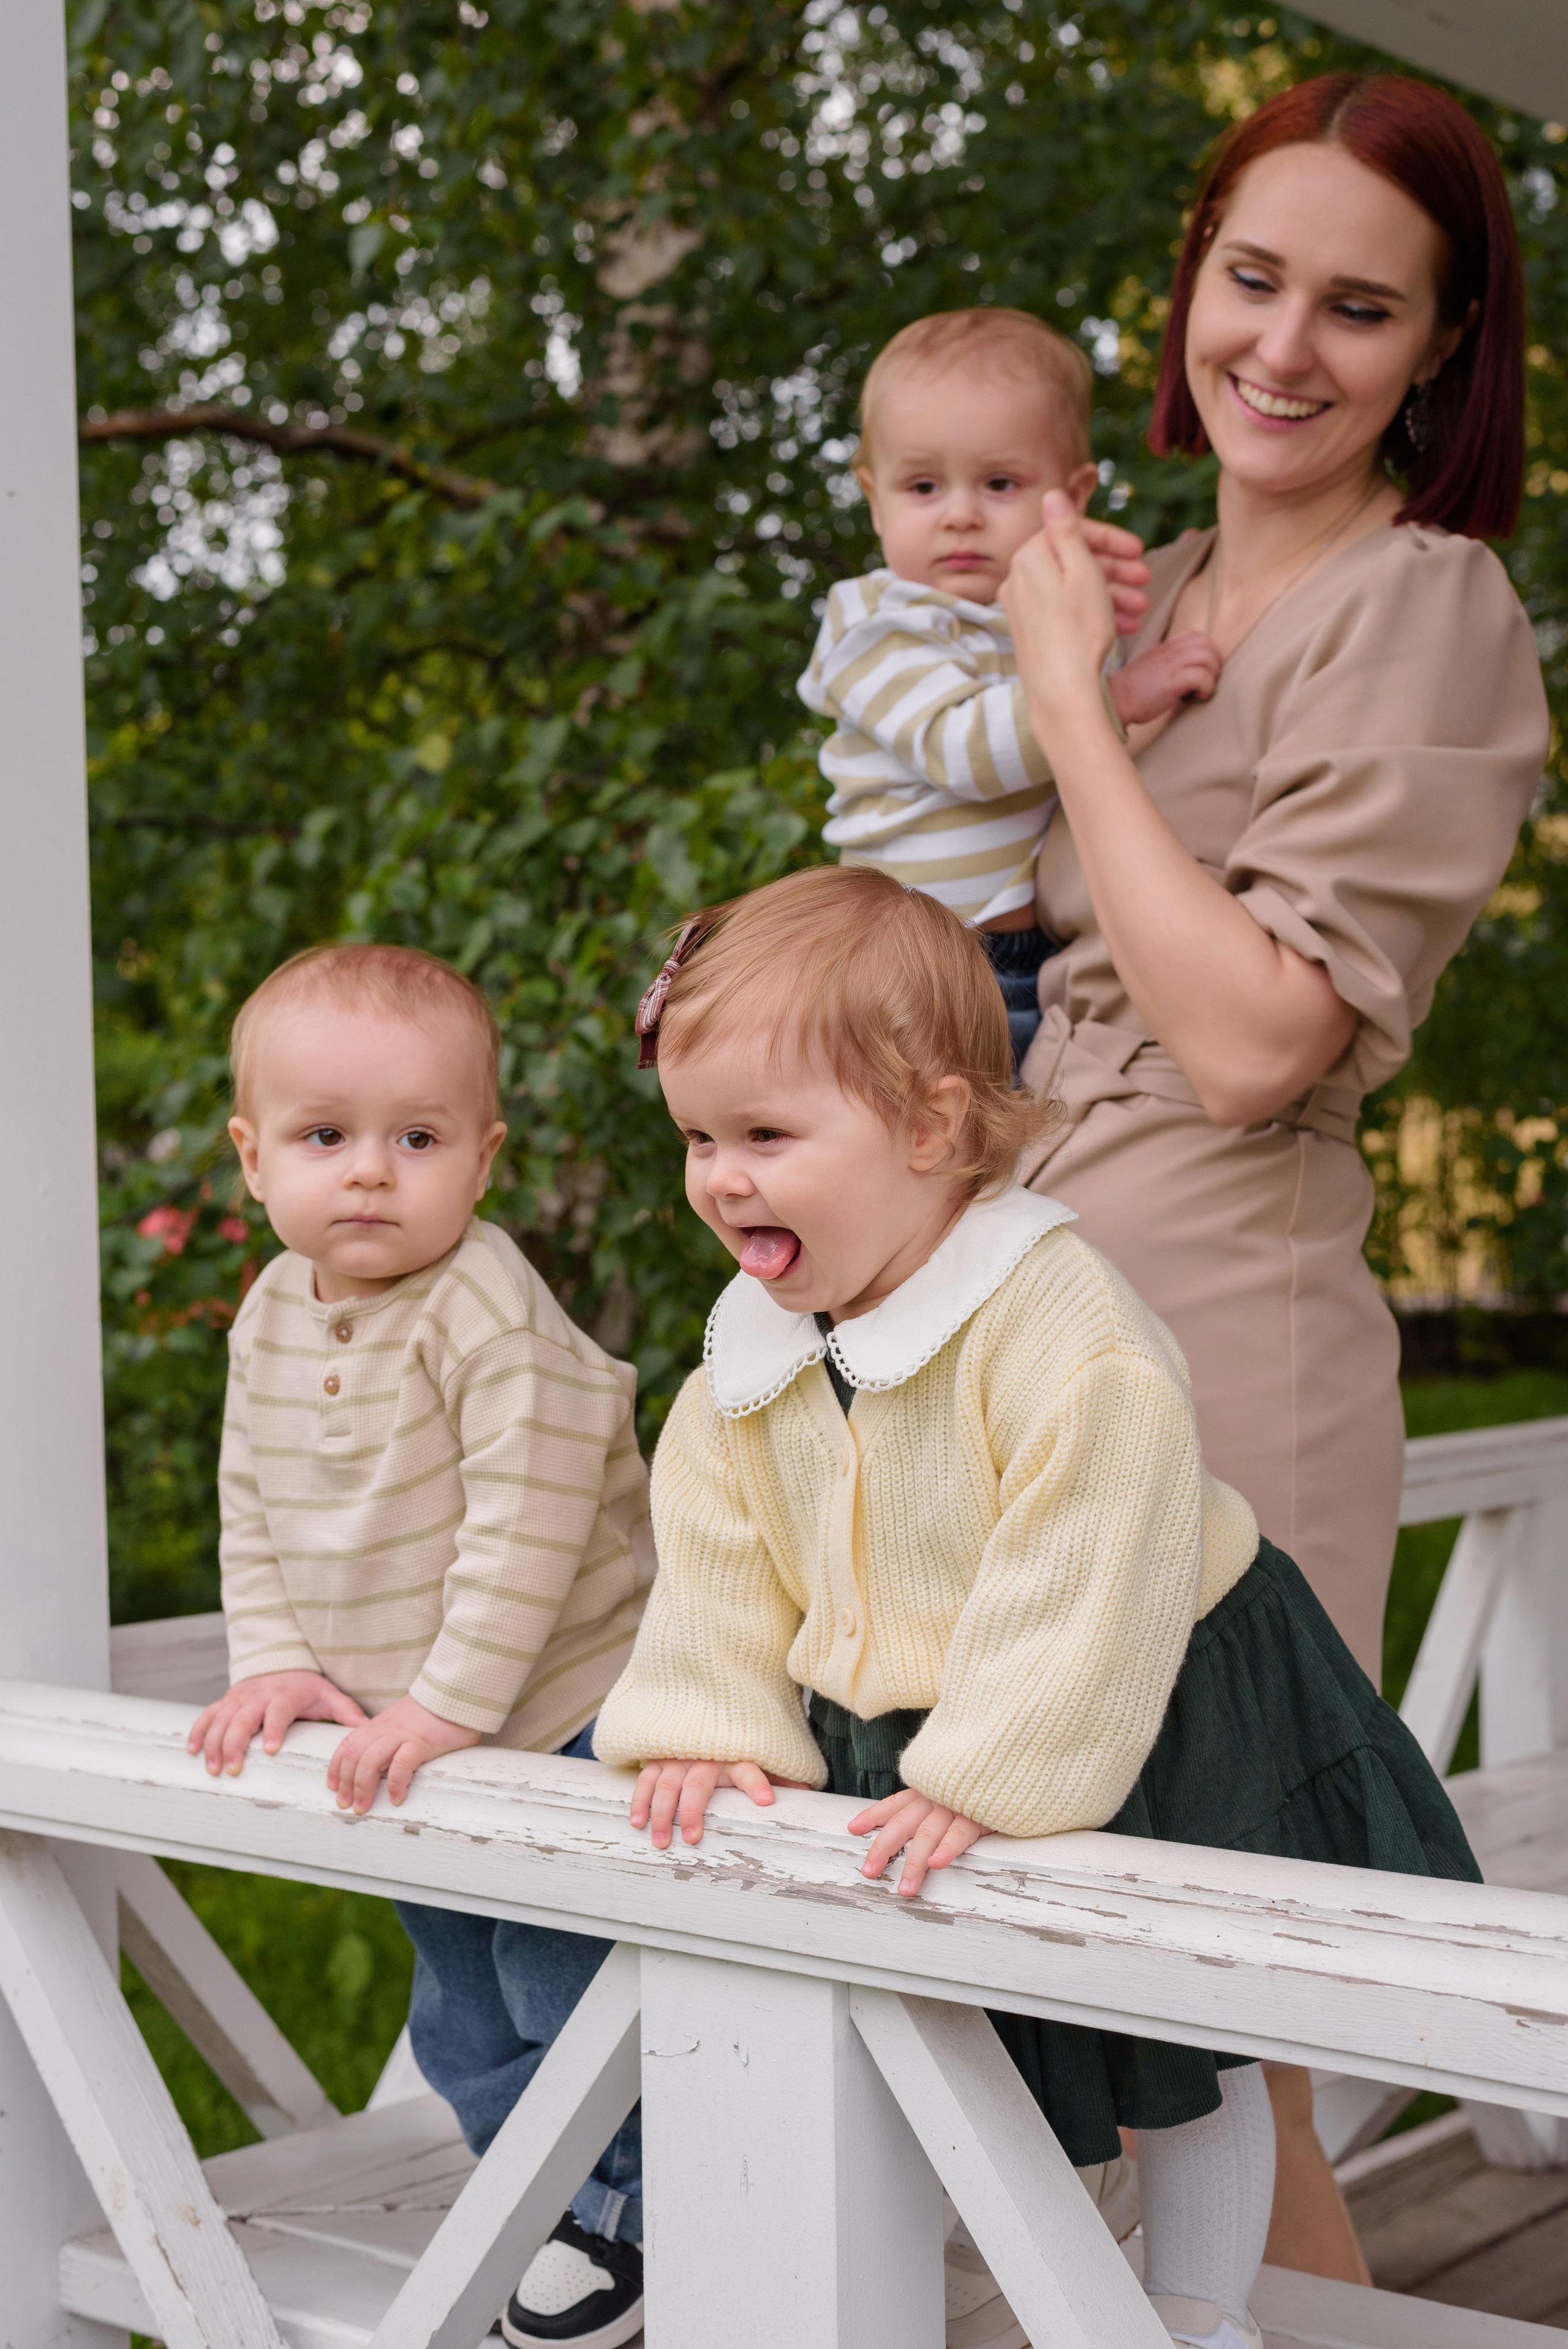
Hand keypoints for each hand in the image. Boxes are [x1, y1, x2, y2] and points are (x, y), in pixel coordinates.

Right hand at [189, 1670, 367, 1778]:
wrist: (280, 1664)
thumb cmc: (305, 1687)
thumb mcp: (327, 1695)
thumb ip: (345, 1712)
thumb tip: (365, 1728)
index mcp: (285, 1696)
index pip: (278, 1712)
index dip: (273, 1729)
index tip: (271, 1749)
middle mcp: (258, 1697)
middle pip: (243, 1720)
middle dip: (236, 1745)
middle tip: (233, 1769)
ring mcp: (238, 1699)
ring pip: (221, 1721)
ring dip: (214, 1744)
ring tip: (213, 1769)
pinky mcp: (225, 1702)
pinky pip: (207, 1716)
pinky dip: (198, 1732)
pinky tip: (192, 1751)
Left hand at [326, 1693, 481, 1812]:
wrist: (456, 1691)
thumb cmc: (435, 1711)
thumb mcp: (403, 1721)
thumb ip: (391, 1736)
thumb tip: (384, 1761)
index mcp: (379, 1724)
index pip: (348, 1744)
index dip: (336, 1767)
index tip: (332, 1787)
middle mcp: (385, 1729)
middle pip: (353, 1756)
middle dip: (345, 1783)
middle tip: (345, 1805)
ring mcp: (402, 1734)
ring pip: (369, 1761)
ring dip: (363, 1788)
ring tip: (363, 1807)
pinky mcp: (421, 1741)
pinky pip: (401, 1765)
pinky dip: (395, 1784)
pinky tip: (397, 1798)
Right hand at [630, 1757, 807, 1849]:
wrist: (703, 1710)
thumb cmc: (736, 1744)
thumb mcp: (761, 1754)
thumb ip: (781, 1774)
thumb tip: (809, 1796)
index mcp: (735, 1755)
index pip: (748, 1768)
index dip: (757, 1783)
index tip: (766, 1800)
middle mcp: (705, 1756)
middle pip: (698, 1785)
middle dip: (694, 1811)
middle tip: (694, 1839)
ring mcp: (679, 1757)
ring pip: (667, 1786)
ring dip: (662, 1814)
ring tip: (662, 1841)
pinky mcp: (658, 1759)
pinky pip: (646, 1780)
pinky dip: (640, 1800)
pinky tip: (637, 1823)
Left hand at [848, 1787, 990, 1898]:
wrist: (1011, 1763)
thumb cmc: (980, 1782)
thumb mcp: (950, 1787)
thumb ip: (930, 1800)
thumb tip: (916, 1824)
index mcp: (926, 1790)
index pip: (894, 1803)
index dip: (873, 1815)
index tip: (852, 1828)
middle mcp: (934, 1796)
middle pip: (902, 1824)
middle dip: (883, 1849)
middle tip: (868, 1873)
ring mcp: (955, 1804)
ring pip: (927, 1835)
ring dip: (914, 1863)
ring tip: (905, 1888)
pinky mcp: (979, 1812)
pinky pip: (960, 1833)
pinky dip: (948, 1849)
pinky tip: (937, 1864)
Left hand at [1000, 491, 1122, 746]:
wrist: (1063, 696)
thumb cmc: (1078, 633)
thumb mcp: (1081, 571)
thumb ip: (1067, 530)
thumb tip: (1052, 494)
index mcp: (1029, 558)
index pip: (1072, 533)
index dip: (1110, 539)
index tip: (1140, 550)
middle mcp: (1018, 581)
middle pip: (1072, 561)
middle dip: (1114, 568)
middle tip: (1146, 578)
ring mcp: (1022, 609)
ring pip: (1073, 589)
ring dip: (1111, 593)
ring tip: (1141, 609)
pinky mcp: (1031, 634)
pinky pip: (1066, 612)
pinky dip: (1094, 612)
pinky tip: (1123, 625)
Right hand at [1108, 630, 1221, 727]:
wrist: (1115, 700)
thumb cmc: (1131, 690)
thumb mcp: (1150, 666)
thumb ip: (1168, 663)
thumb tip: (1186, 672)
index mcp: (1165, 647)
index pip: (1196, 635)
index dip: (1207, 650)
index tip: (1204, 668)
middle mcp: (1169, 651)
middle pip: (1207, 643)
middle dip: (1215, 661)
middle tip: (1209, 679)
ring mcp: (1171, 664)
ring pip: (1207, 656)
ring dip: (1212, 674)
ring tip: (1205, 688)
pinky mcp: (1173, 681)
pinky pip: (1202, 676)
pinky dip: (1207, 686)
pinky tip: (1200, 696)